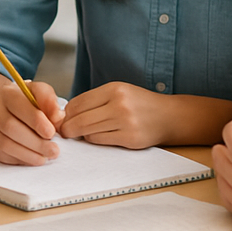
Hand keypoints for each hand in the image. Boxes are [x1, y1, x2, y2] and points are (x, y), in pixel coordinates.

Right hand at [0, 81, 63, 165]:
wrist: (10, 111)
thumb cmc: (29, 103)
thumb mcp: (40, 94)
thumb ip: (49, 100)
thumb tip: (56, 116)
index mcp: (7, 93)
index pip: (19, 106)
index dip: (36, 121)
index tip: (51, 132)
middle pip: (11, 127)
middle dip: (35, 142)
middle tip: (53, 150)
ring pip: (6, 144)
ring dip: (29, 154)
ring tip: (45, 157)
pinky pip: (4, 156)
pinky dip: (22, 160)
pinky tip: (34, 158)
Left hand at [59, 82, 174, 148]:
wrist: (169, 116)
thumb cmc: (139, 103)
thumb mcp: (118, 91)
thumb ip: (95, 99)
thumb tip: (67, 112)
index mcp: (114, 89)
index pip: (78, 102)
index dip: (66, 112)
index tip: (62, 118)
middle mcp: (119, 104)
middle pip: (80, 119)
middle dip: (68, 127)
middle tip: (64, 131)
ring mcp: (125, 123)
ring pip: (88, 132)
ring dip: (80, 134)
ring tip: (81, 133)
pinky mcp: (130, 139)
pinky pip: (100, 141)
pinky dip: (93, 140)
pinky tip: (96, 136)